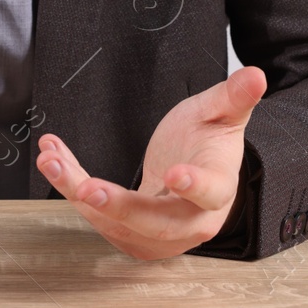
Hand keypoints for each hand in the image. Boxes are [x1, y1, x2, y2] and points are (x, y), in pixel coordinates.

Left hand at [35, 65, 266, 259]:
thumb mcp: (219, 112)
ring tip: (53, 161)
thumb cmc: (206, 141)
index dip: (194, 187)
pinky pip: (99, 218)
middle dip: (120, 207)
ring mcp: (160, 232)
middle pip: (157, 222)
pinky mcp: (132, 233)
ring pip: (118, 224)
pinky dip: (73, 190)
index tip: (175, 175)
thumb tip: (255, 74)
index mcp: (218, 188)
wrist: (191, 167)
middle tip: (88, 188)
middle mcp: (191, 219)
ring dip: (80, 193)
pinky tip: (55, 161)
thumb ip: (233, 96)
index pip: (210, 192)